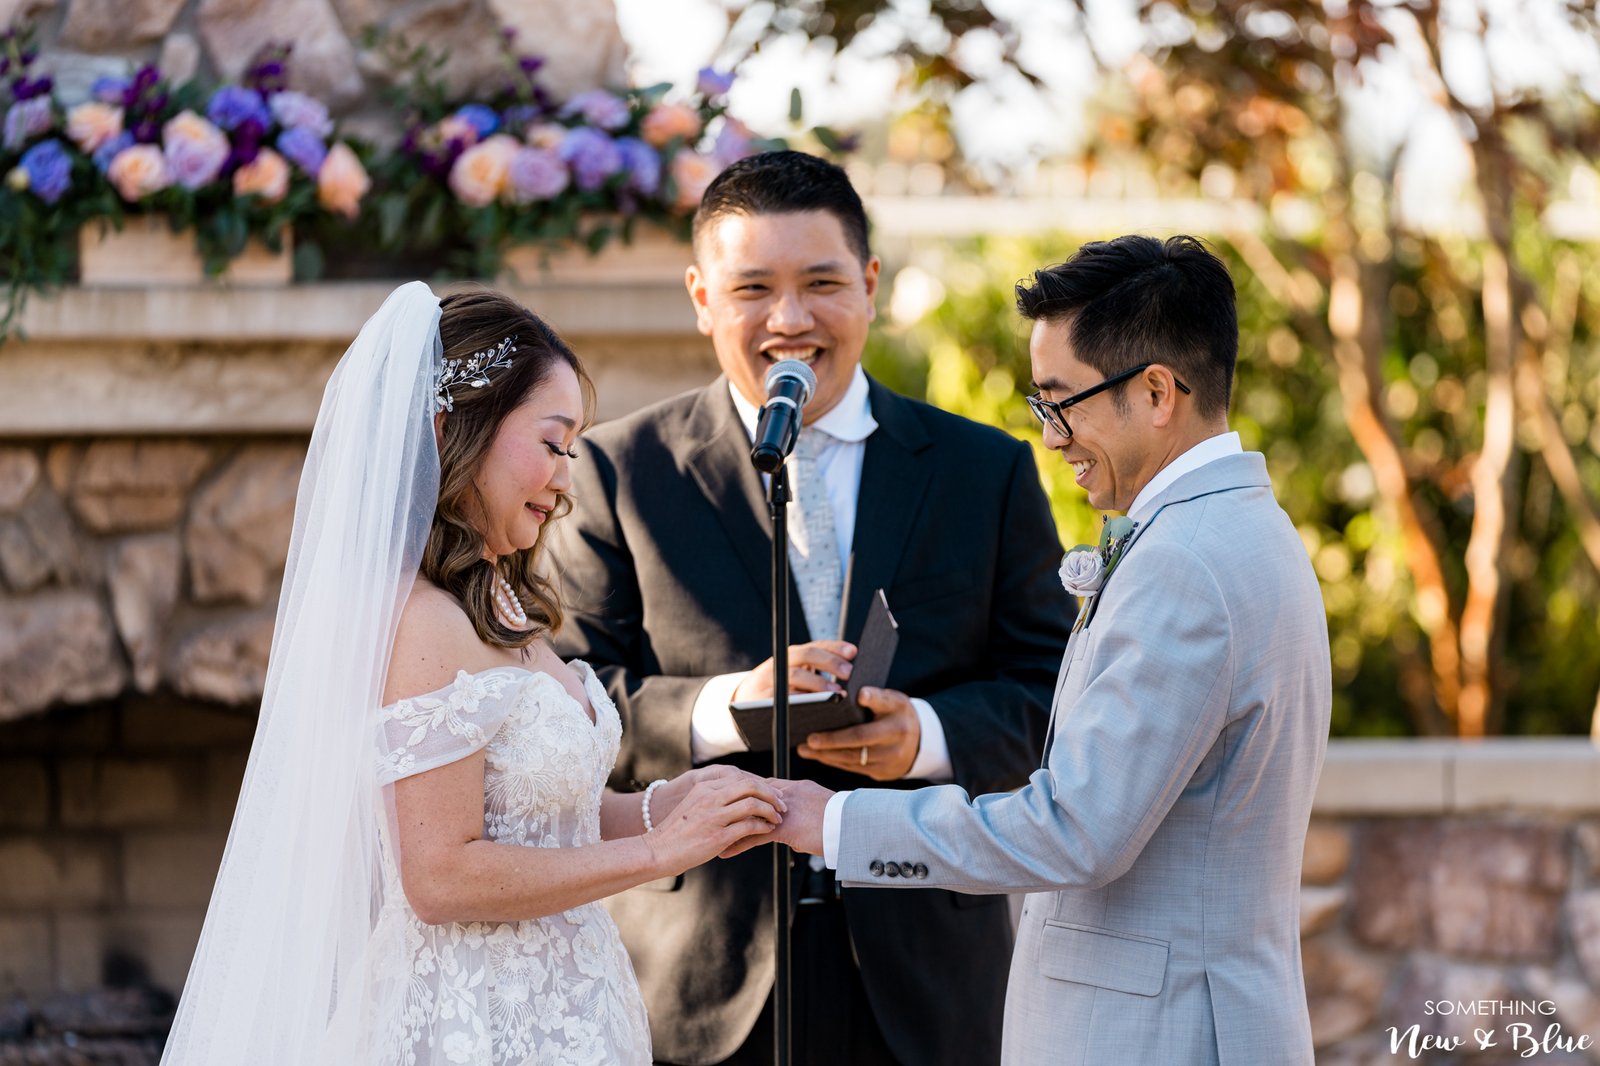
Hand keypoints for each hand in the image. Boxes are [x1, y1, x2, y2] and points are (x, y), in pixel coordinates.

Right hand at [642, 766, 784, 876]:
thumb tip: (740, 797)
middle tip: (782, 804)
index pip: (741, 778)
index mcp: (704, 787)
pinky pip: (749, 826)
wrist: (658, 851)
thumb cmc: (678, 832)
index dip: (762, 785)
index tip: (773, 794)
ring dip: (771, 811)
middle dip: (771, 794)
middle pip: (750, 786)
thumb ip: (714, 797)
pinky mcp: (718, 836)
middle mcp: (709, 797)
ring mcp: (714, 816)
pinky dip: (763, 827)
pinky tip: (768, 830)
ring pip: (753, 804)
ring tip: (777, 818)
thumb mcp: (694, 805)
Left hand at [722, 778, 832, 858]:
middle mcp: (788, 794)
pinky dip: (738, 844)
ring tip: (715, 835)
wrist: (852, 825)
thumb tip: (798, 840)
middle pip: (751, 796)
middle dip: (733, 806)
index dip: (748, 794)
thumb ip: (807, 822)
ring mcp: (784, 810)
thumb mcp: (823, 814)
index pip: (765, 786)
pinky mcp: (784, 827)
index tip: (733, 800)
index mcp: (797, 788)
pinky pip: (754, 835)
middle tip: (716, 814)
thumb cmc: (843, 822)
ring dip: (730, 826)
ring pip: (749, 815)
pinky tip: (725, 852)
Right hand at [733, 640, 856, 702]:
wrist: (741, 706)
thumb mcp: (794, 677)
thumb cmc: (779, 692)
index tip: (854, 652)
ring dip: (818, 683)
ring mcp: (769, 681)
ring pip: (795, 676)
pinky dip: (802, 701)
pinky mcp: (763, 700)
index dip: (834, 647)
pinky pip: (784, 699)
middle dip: (829, 662)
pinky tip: (818, 707)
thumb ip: (815, 672)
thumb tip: (849, 672)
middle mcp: (779, 664)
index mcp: (789, 656)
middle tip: (849, 672)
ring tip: (838, 692)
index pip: (815, 645)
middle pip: (805, 655)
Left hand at [798, 686, 919, 780]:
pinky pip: (853, 768)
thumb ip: (877, 697)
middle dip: (833, 740)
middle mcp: (896, 740)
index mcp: (898, 716)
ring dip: (826, 754)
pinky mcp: (881, 773)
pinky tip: (818, 755)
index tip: (860, 694)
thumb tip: (858, 694)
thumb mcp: (893, 701)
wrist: (918, 743)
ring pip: (853, 758)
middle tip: (810, 739)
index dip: (873, 699)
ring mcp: (889, 761)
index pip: (884, 705)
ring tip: (805, 747)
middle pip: (861, 740)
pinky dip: (833, 761)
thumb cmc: (897, 715)